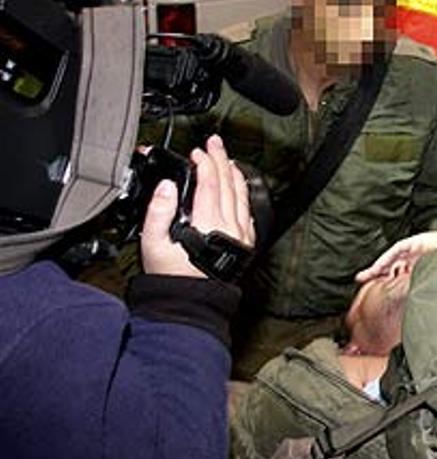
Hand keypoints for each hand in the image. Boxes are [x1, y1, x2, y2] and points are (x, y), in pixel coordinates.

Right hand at [141, 135, 255, 277]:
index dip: (204, 163)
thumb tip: (166, 186)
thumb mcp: (153, 244)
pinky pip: (248, 212)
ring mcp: (241, 235)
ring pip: (242, 196)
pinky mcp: (245, 243)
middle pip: (228, 184)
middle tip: (215, 142)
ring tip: (228, 159)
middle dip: (221, 159)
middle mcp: (229, 227)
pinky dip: (244, 195)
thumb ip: (158, 212)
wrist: (192, 303)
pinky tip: (239, 189)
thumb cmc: (172, 277)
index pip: (210, 183)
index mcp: (208, 224)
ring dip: (235, 174)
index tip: (197, 152)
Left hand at [355, 229, 436, 283]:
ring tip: (365, 275)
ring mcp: (415, 248)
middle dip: (375, 272)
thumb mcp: (434, 283)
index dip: (384, 280)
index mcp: (418, 267)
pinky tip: (380, 266)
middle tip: (359, 279)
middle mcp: (414, 257)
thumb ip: (424, 291)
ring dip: (378, 266)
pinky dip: (388, 258)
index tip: (371, 290)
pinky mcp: (416, 241)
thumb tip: (417, 309)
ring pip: (391, 258)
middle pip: (390, 264)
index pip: (397, 273)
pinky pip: (397, 249)